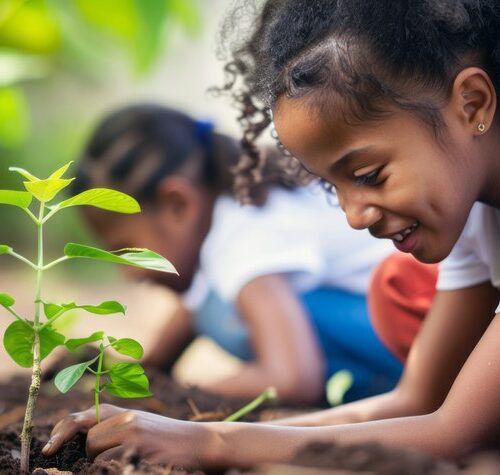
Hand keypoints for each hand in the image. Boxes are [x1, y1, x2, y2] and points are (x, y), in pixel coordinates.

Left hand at [42, 404, 211, 466]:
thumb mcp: (140, 427)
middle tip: (100, 463)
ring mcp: (134, 432)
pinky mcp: (140, 448)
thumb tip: (80, 444)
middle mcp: (126, 417)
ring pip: (97, 454)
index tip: (48, 450)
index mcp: (124, 412)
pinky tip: (134, 464)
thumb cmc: (169, 440)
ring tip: (130, 461)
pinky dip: (115, 467)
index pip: (80, 418)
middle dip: (90, 457)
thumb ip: (113, 429)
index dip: (60, 432)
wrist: (202, 442)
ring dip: (104, 464)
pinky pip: (110, 463)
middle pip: (88, 440)